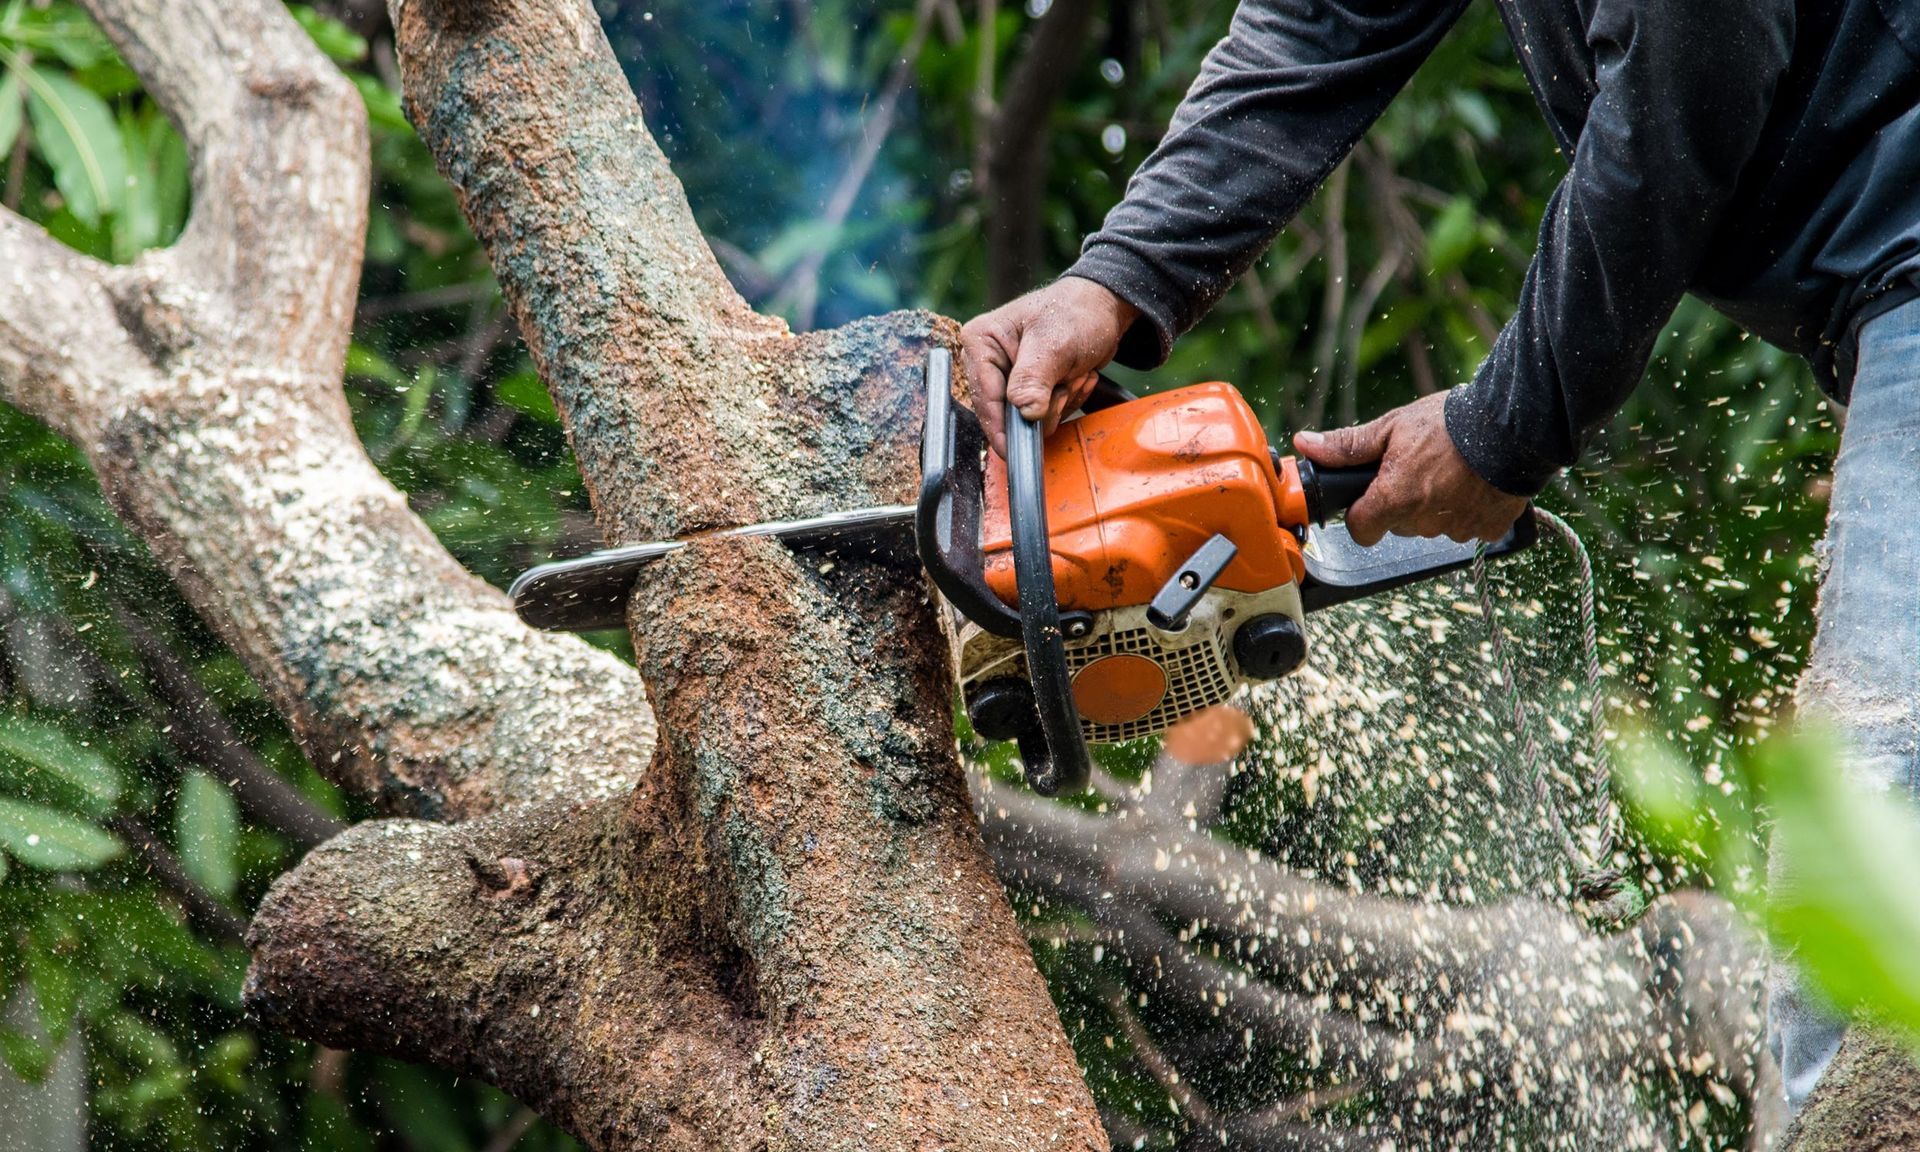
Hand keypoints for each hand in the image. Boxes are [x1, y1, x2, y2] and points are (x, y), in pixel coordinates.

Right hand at [960, 277, 1139, 455]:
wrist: (1102, 310)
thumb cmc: (1076, 312)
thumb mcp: (1054, 343)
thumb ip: (1034, 378)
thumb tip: (1024, 412)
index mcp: (980, 342)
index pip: (983, 396)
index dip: (1000, 426)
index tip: (1014, 451)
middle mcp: (987, 362)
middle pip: (1005, 412)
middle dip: (1043, 405)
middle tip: (1065, 382)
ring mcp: (1008, 378)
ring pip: (1027, 419)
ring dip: (1059, 403)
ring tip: (1072, 374)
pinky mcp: (1027, 390)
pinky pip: (1042, 417)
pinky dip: (1065, 403)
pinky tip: (1074, 379)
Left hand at [1293, 391, 1527, 545]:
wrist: (1512, 426)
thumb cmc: (1450, 424)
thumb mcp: (1392, 427)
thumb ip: (1347, 445)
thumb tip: (1305, 444)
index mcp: (1393, 499)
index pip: (1360, 529)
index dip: (1362, 513)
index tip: (1371, 496)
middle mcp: (1423, 522)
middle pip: (1397, 525)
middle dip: (1400, 502)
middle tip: (1418, 468)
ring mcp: (1457, 529)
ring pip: (1430, 526)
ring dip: (1434, 506)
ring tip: (1449, 470)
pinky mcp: (1487, 530)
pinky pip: (1466, 527)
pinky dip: (1467, 510)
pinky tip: (1473, 483)